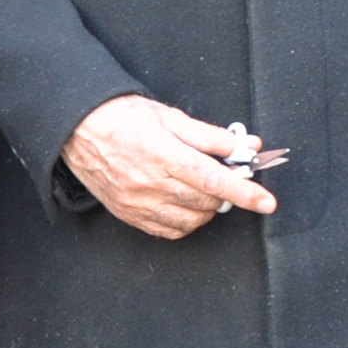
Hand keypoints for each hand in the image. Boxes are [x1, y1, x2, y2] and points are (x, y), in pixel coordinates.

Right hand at [60, 95, 274, 239]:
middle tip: (224, 175)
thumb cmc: (126, 118)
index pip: (214, 180)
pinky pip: (170, 230)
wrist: (81, 129)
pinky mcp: (129, 214)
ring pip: (192, 219)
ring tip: (200, 187)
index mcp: (163, 154)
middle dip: (225, 192)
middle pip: (206, 201)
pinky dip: (187, 221)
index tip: (267, 202)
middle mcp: (149, 182)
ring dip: (207, 207)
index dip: (245, 192)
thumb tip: (247, 147)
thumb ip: (213, 137)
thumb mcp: (172, 117)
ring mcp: (138, 202)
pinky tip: (184, 203)